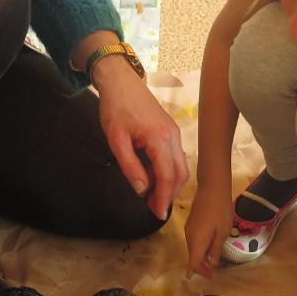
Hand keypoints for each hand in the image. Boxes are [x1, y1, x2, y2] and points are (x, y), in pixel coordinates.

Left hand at [95, 58, 188, 220]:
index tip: (157, 214)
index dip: (164, 198)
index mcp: (159, 138)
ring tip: (153, 198)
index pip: (167, 176)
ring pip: (181, 166)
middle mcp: (172, 136)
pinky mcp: (171, 131)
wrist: (121, 82)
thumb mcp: (116, 140)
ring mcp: (174, 133)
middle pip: (180, 174)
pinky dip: (168, 172)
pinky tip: (154, 179)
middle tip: (155, 210)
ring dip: (170, 184)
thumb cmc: (116, 108)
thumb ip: (130, 167)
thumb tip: (142, 190)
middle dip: (169, 194)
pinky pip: (175, 157)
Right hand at [185, 181, 232, 276]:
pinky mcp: (190, 223)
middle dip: (202, 265)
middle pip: (192, 257)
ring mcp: (188, 229)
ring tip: (215, 256)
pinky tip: (211, 243)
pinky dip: (201, 246)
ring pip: (193, 248)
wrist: (212, 187)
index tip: (212, 275)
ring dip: (202, 255)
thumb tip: (211, 263)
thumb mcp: (223, 231)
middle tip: (215, 268)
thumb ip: (216, 249)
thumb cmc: (220, 209)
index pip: (193, 263)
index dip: (201, 272)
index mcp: (197, 241)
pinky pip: (194, 240)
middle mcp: (189, 237)